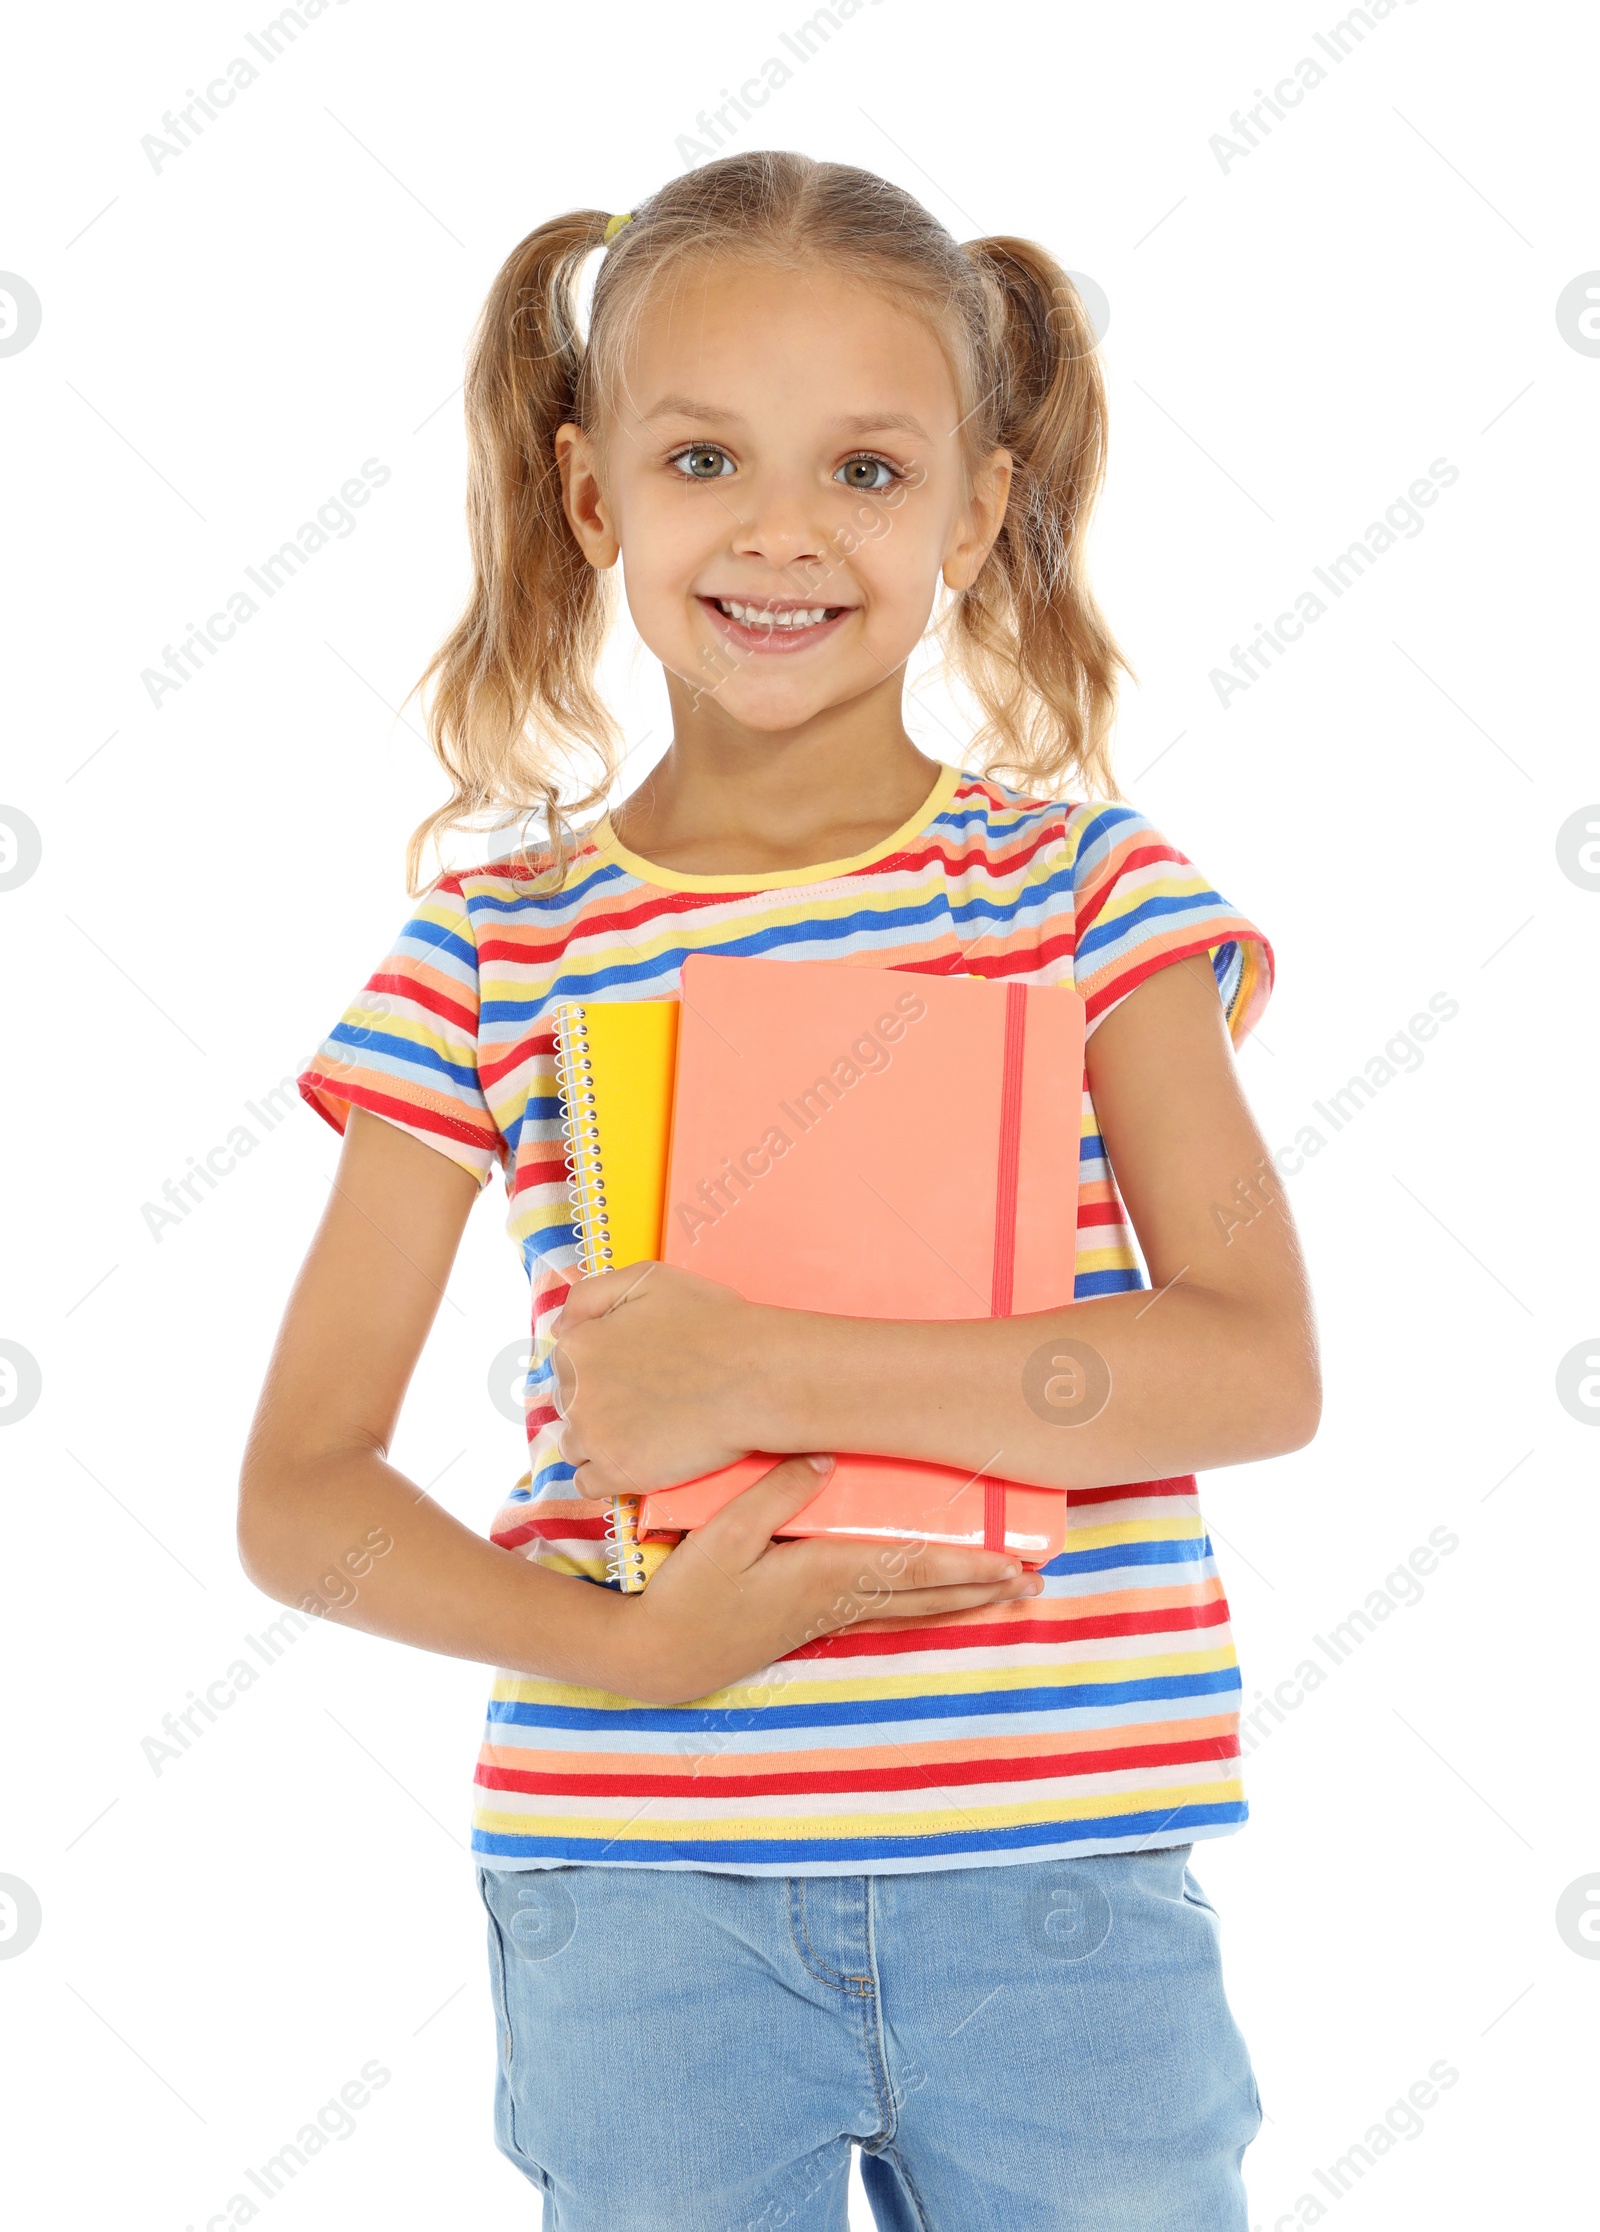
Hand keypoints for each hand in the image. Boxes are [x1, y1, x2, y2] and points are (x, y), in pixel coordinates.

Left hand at [551, 1260, 775, 1494]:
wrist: (756, 1377)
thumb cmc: (712, 1323)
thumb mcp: (647, 1279)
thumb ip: (590, 1296)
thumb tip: (561, 1326)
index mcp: (577, 1346)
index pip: (568, 1364)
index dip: (602, 1368)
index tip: (634, 1372)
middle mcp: (574, 1392)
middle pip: (571, 1405)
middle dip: (601, 1404)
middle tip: (647, 1400)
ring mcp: (593, 1436)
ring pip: (576, 1445)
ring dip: (602, 1441)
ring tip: (646, 1431)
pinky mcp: (617, 1473)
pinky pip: (588, 1484)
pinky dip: (609, 1476)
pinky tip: (640, 1459)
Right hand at [603, 1453, 1043, 1705]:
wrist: (656, 1656)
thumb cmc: (686, 1593)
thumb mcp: (723, 1533)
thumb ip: (776, 1492)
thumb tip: (830, 1458)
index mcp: (825, 1576)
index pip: (914, 1572)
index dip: (969, 1567)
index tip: (1015, 1564)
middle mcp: (835, 1602)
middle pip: (924, 1597)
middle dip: (980, 1588)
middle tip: (1033, 1582)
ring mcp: (821, 1619)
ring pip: (907, 1612)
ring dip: (958, 1603)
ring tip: (1000, 1596)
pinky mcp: (803, 1625)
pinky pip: (879, 1617)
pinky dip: (916, 1612)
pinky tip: (925, 1610)